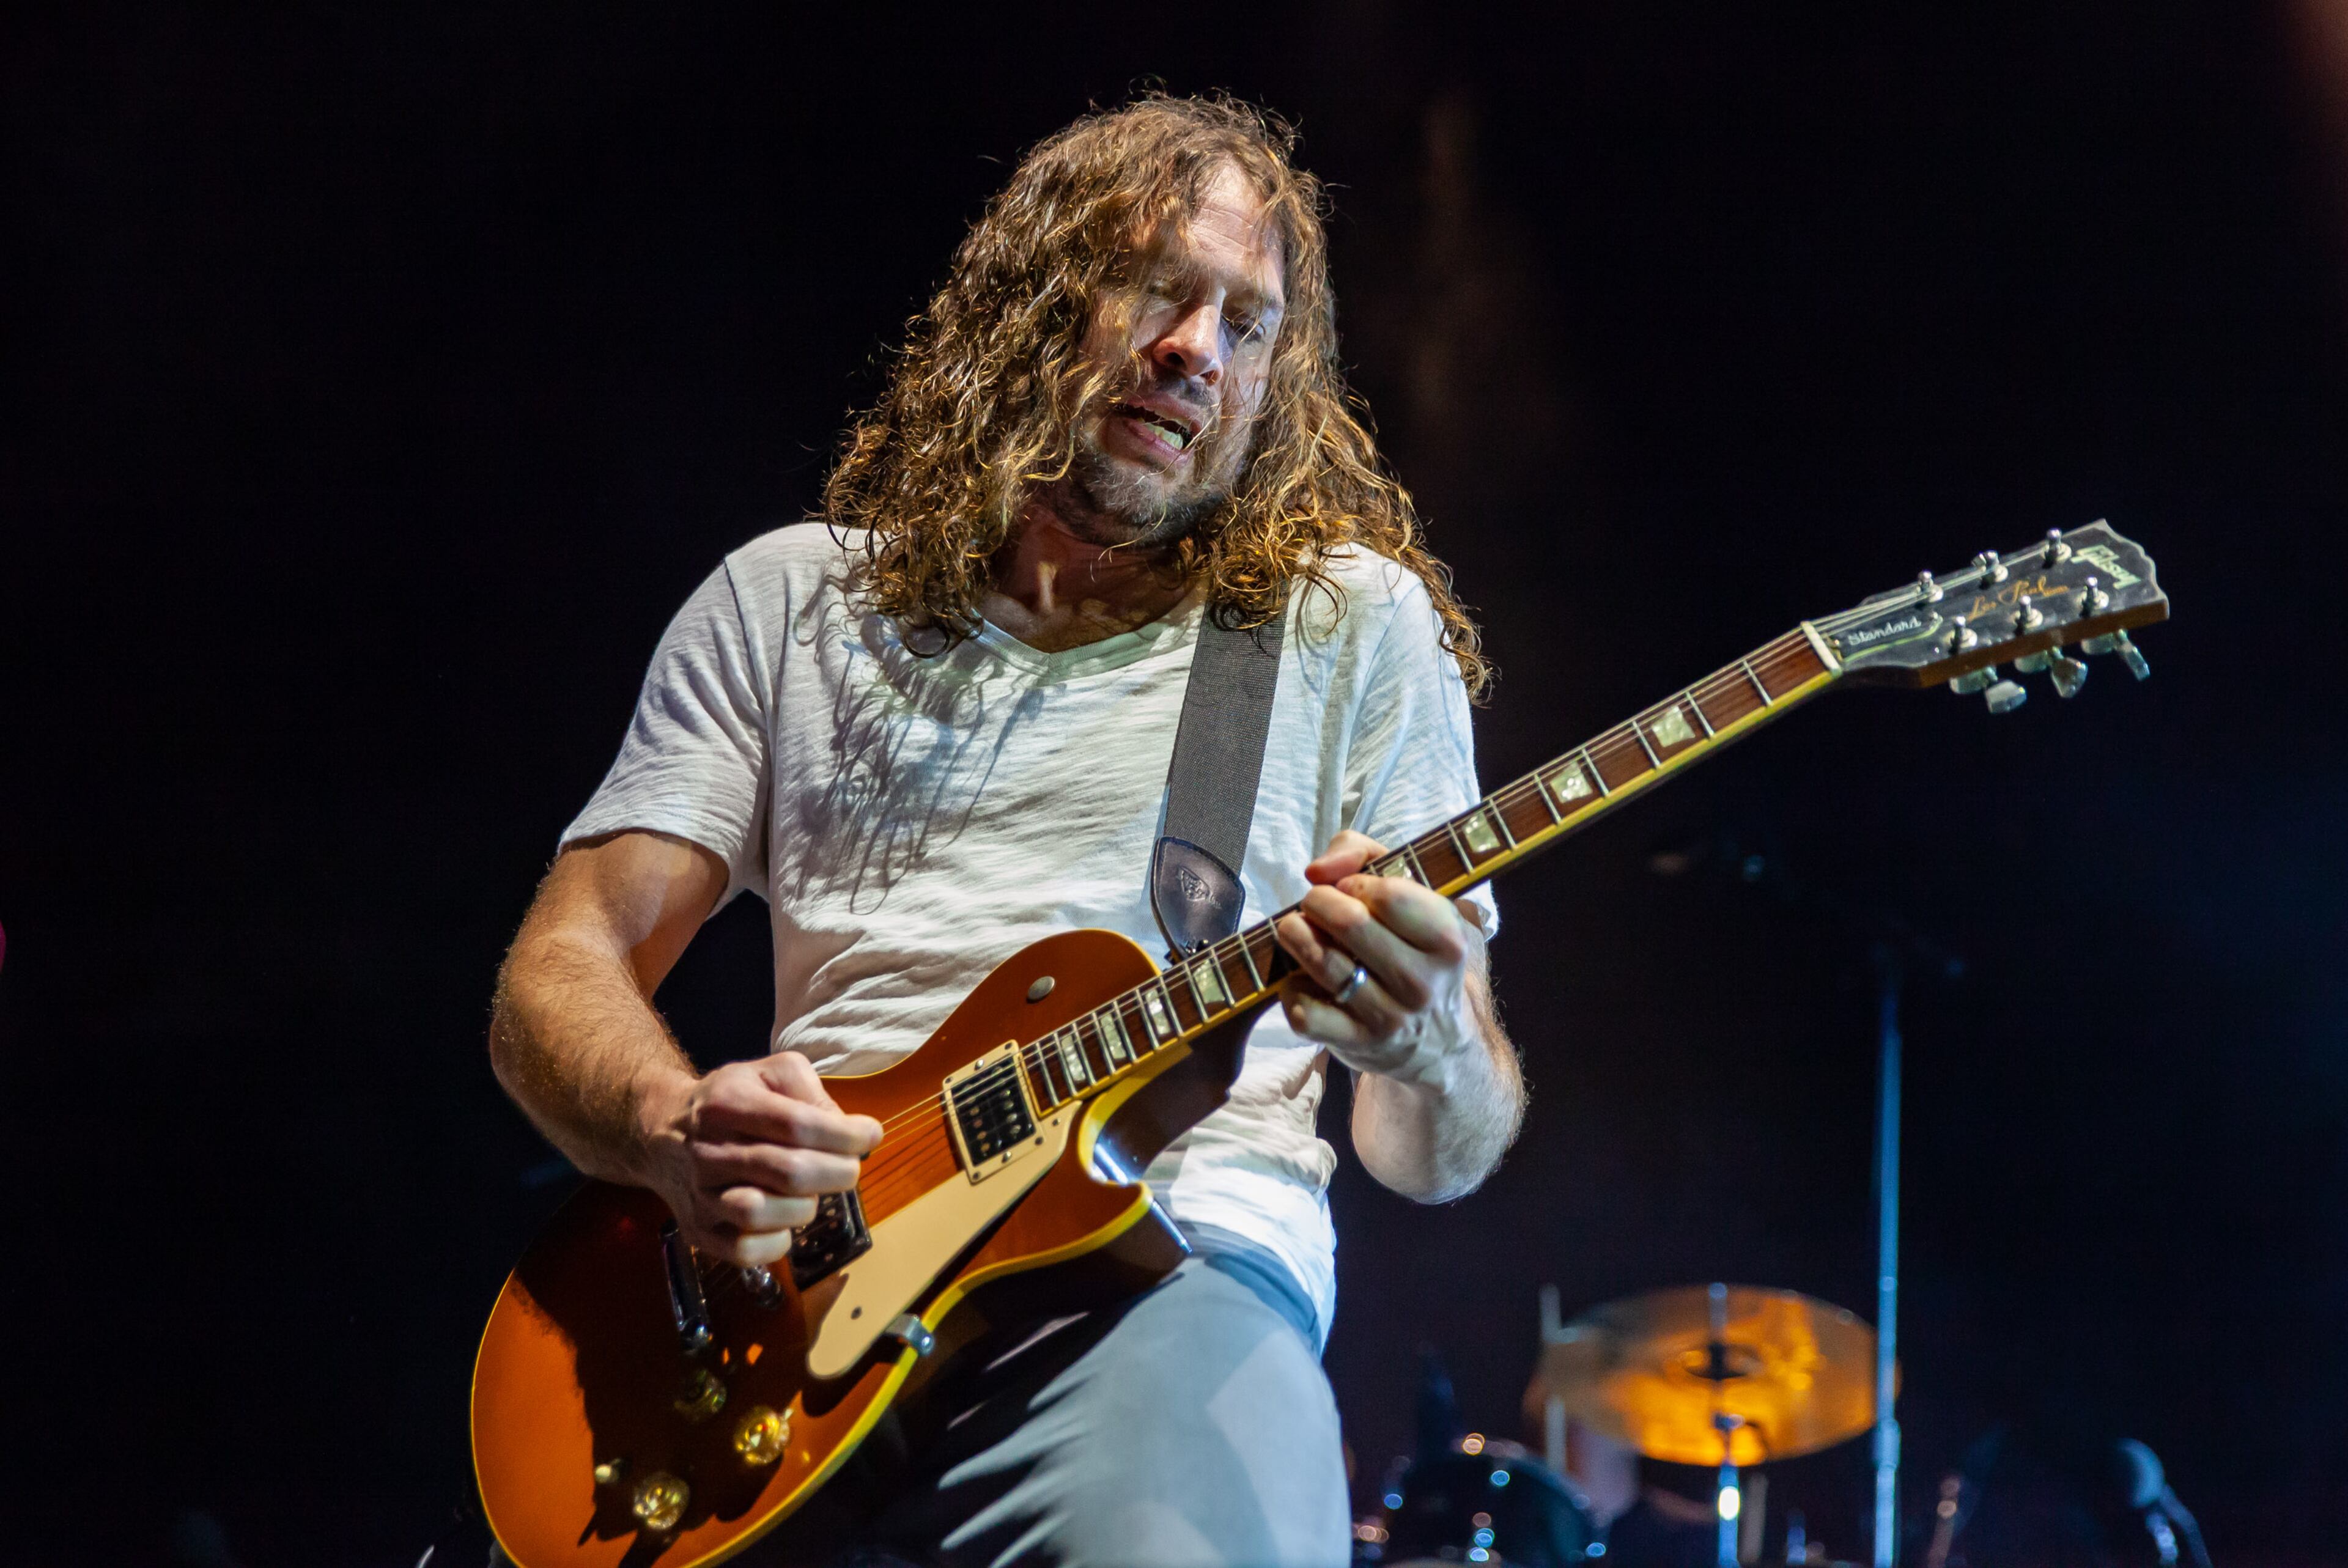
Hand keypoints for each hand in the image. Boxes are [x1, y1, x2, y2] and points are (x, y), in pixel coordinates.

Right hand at [635, 1052, 882, 1267]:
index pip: (796, 1124)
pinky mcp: (698, 1231)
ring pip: (762, 1213)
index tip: (870, 1135)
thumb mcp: (768, 1074)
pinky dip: (778, 1240)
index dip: (843, 1135)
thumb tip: (849, 1130)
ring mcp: (700, 1195)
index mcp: (728, 1102)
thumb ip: (811, 1091)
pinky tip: (785, 1219)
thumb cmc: (730, 1102)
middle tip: (849, 1168)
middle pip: (788, 1171)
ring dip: (805, 1206)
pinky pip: (746, 1250)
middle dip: (837, 1172)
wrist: (662, 1132)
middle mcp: (708, 1150)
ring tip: (810, 1192)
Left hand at [1273, 830, 1487, 1091]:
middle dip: (1317, 902)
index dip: (1355, 882)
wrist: (1443, 1044)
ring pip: (1321, 962)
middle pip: (1349, 923)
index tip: (1350, 888)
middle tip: (1315, 904)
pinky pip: (1304, 1011)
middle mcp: (1421, 982)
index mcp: (1446, 941)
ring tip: (1296, 929)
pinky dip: (1291, 989)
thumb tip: (1318, 869)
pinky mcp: (1356, 1044)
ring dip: (1295, 935)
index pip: (1387, 894)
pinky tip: (1302, 979)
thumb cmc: (1423, 956)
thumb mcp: (1421, 899)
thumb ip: (1368, 857)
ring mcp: (1388, 1017)